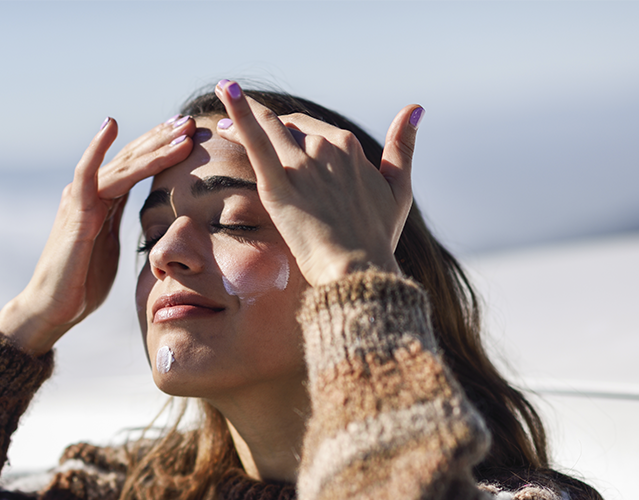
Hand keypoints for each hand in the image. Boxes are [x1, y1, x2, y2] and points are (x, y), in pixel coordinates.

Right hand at [0, 115, 196, 354]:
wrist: (53, 308)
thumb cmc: (82, 283)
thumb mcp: (110, 247)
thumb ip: (121, 225)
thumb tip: (145, 221)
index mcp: (103, 201)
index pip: (137, 167)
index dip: (162, 148)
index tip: (189, 134)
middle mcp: (91, 192)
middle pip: (132, 158)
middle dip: (162, 138)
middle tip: (191, 120)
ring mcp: (81, 199)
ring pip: (121, 164)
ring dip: (152, 146)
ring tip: (179, 129)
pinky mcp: (74, 212)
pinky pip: (86, 174)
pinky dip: (97, 148)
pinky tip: (111, 125)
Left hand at [213, 80, 421, 285]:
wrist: (358, 269)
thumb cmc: (378, 237)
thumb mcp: (398, 188)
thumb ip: (403, 147)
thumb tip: (415, 109)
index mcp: (349, 147)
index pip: (312, 129)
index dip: (290, 128)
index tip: (274, 130)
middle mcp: (325, 148)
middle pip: (286, 127)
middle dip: (262, 120)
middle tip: (232, 121)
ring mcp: (301, 165)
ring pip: (267, 127)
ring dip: (242, 112)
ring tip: (223, 99)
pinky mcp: (278, 185)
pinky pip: (256, 142)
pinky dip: (239, 113)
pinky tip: (225, 91)